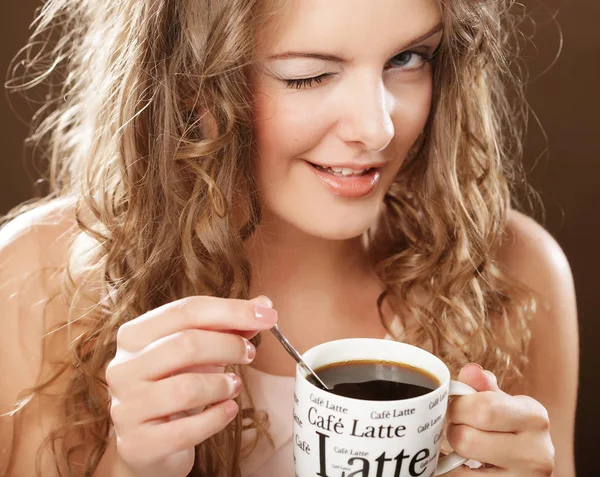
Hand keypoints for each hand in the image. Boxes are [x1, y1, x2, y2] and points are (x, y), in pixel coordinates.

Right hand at [105, 295, 276, 476]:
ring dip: (222, 384)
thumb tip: (263, 303)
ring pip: (186, 388)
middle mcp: (123, 368)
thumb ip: (227, 325)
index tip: (267, 315)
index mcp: (134, 335)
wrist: (148, 443)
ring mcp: (126, 407)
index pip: (186, 310)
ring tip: (234, 385)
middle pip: (186, 344)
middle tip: (250, 353)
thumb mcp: (198, 351)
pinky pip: (186, 430)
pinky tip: (228, 410)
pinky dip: (217, 418)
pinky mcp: (136, 444)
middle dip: (229, 346)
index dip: (232, 310)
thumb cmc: (175, 385)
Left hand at [446, 363, 554, 475]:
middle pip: (467, 438)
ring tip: (464, 449)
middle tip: (460, 429)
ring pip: (462, 464)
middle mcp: (537, 451)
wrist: (530, 466)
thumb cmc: (511, 431)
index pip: (482, 408)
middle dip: (454, 430)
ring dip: (453, 454)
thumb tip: (470, 371)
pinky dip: (451, 470)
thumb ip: (482, 387)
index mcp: (534, 416)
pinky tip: (460, 465)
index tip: (457, 408)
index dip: (458, 407)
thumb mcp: (503, 405)